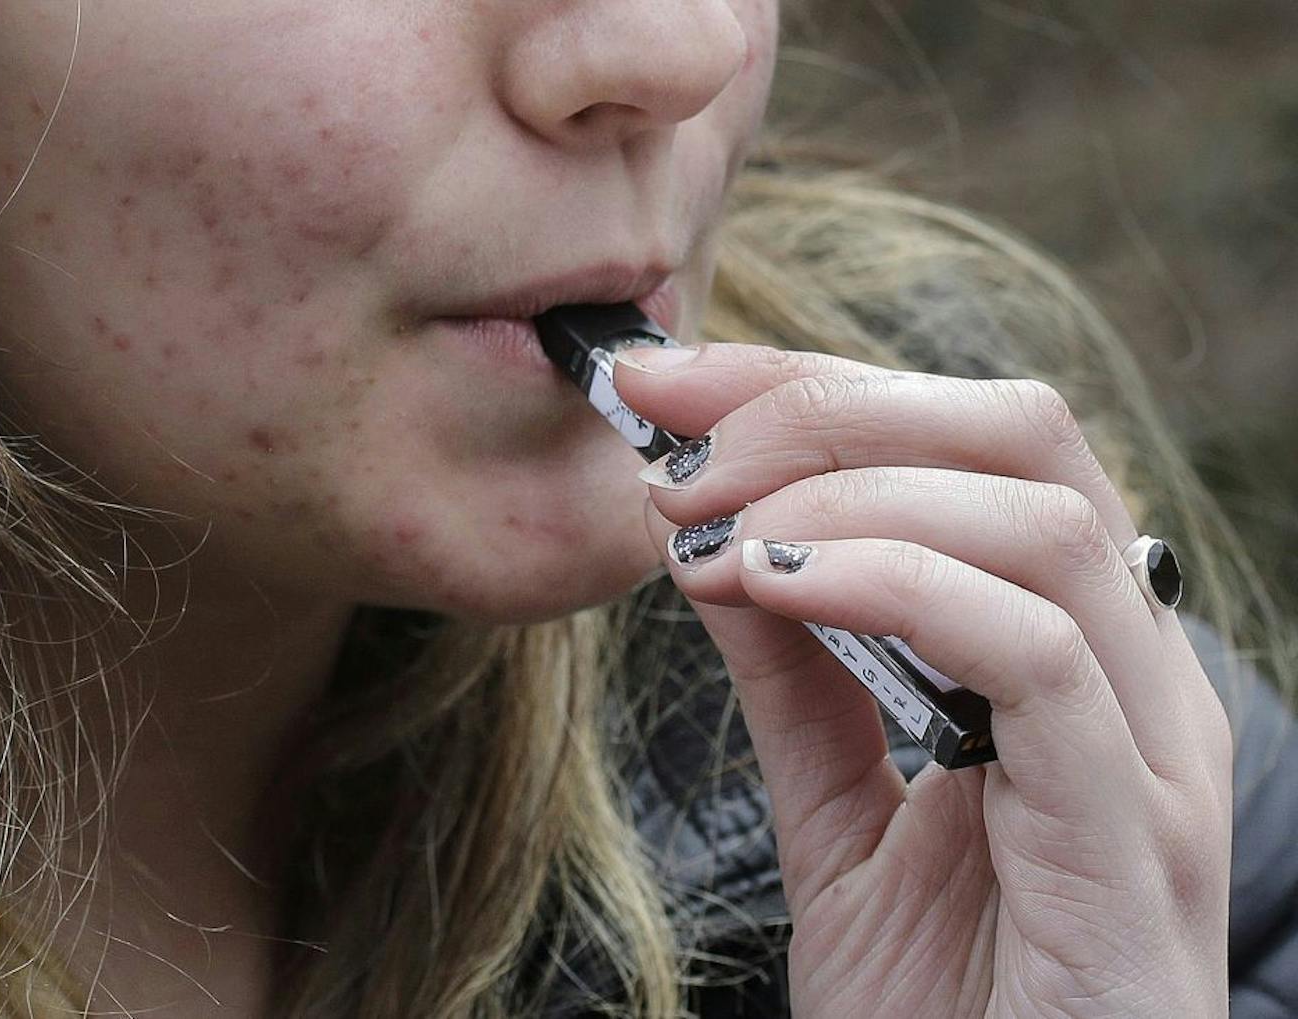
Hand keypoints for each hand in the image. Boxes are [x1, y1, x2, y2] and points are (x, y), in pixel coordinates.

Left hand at [612, 343, 1233, 1017]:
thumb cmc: (942, 1006)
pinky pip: (1041, 653)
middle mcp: (1133, 675)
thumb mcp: (842, 814)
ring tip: (712, 530)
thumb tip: (722, 543)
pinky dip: (897, 584)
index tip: (668, 386)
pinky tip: (778, 587)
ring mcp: (1151, 752)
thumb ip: (801, 680)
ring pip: (1039, 519)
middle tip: (682, 449)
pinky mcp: (1139, 836)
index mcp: (1072, 651)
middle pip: (1022, 436)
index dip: (813, 388)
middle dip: (830, 407)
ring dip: (848, 490)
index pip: (968, 444)